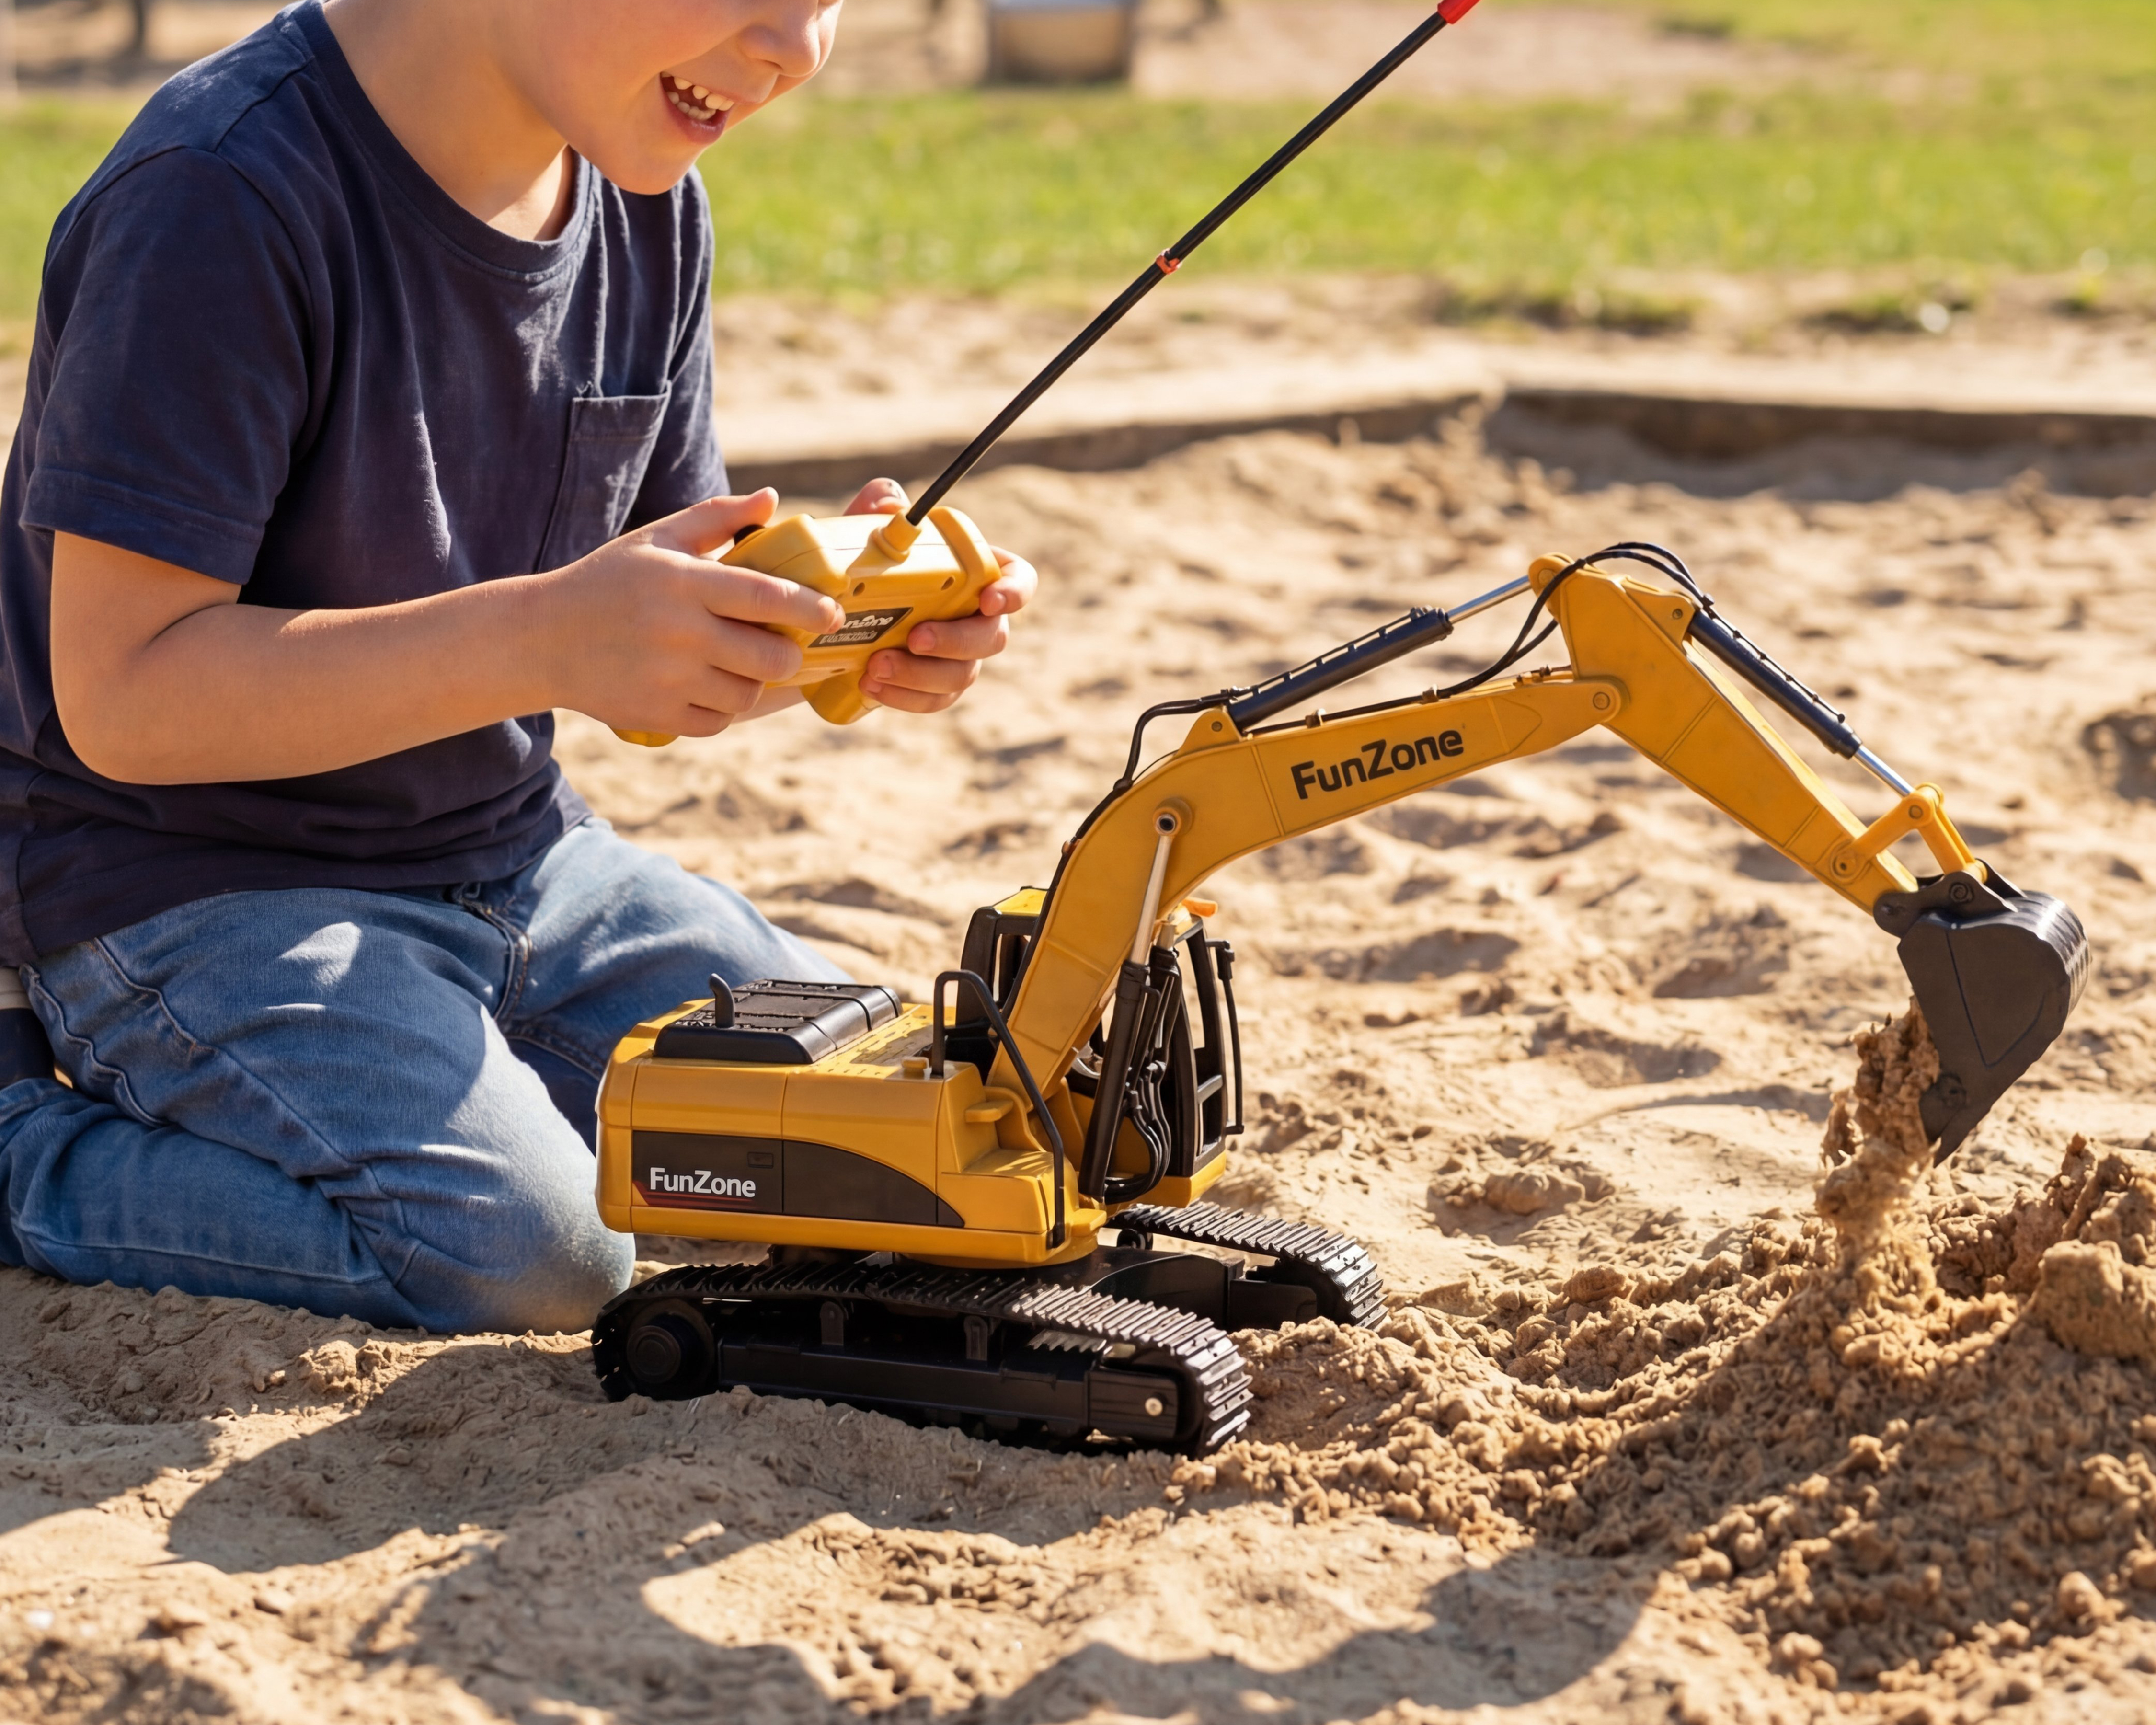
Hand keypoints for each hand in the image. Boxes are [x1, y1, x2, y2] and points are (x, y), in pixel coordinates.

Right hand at [548, 490, 843, 737]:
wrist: (541, 639)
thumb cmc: (609, 582)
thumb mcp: (657, 539)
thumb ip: (717, 518)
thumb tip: (772, 500)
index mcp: (684, 583)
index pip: (767, 597)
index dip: (810, 608)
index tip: (832, 613)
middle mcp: (679, 633)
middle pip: (769, 656)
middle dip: (787, 653)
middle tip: (781, 645)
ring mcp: (668, 678)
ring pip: (748, 694)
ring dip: (755, 682)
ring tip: (739, 664)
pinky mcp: (658, 714)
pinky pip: (719, 720)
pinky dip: (724, 708)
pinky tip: (709, 687)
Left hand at [840, 478, 1037, 715]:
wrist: (831, 622)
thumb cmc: (860, 569)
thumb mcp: (859, 534)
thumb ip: (874, 509)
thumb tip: (891, 500)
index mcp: (973, 574)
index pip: (1019, 579)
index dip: (1014, 591)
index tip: (988, 600)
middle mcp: (975, 618)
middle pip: (993, 637)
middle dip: (957, 641)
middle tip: (916, 638)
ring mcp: (958, 657)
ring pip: (962, 675)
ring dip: (921, 673)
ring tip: (876, 665)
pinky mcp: (933, 687)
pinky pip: (933, 700)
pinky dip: (904, 697)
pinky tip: (871, 686)